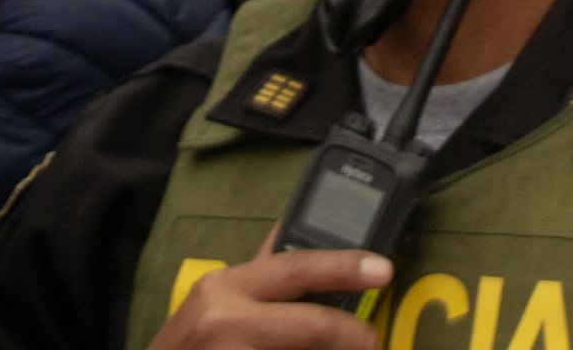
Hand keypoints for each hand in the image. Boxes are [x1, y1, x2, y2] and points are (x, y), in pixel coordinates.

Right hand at [149, 239, 391, 349]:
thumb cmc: (188, 346)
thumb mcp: (217, 303)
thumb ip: (262, 277)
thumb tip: (294, 233)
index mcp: (225, 287)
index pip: (296, 268)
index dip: (344, 267)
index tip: (384, 270)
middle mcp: (225, 321)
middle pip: (313, 325)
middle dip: (354, 335)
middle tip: (372, 341)